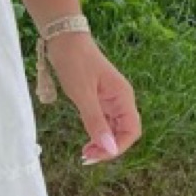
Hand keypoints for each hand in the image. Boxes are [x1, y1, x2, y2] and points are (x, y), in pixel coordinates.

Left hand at [44, 32, 141, 164]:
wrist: (64, 39)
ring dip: (103, 142)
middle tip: (87, 157)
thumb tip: (108, 148)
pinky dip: (97, 132)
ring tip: (85, 153)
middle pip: (124, 131)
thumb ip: (95, 121)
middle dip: (110, 147)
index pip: (132, 130)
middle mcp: (121, 99)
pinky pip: (104, 120)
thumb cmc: (75, 62)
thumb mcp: (82, 94)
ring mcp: (110, 98)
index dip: (118, 146)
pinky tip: (86, 140)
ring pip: (114, 128)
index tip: (98, 155)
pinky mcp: (99, 97)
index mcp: (123, 97)